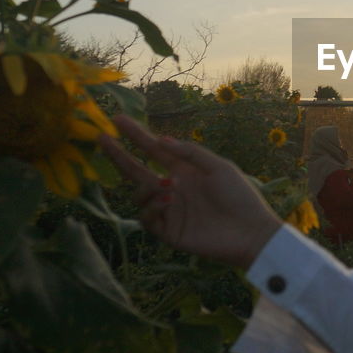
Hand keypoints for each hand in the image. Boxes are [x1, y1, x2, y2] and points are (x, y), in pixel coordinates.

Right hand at [98, 115, 281, 270]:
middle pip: (137, 170)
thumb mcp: (219, 166)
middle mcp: (172, 187)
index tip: (118, 119)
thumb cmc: (240, 196)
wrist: (250, 232)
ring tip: (169, 188)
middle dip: (119, 154)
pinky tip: (168, 201)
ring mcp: (168, 210)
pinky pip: (147, 218)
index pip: (154, 150)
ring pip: (139, 195)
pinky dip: (152, 207)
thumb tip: (162, 139)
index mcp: (184, 170)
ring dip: (147, 188)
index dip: (137, 135)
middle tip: (102, 138)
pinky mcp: (168, 231)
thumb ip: (190, 153)